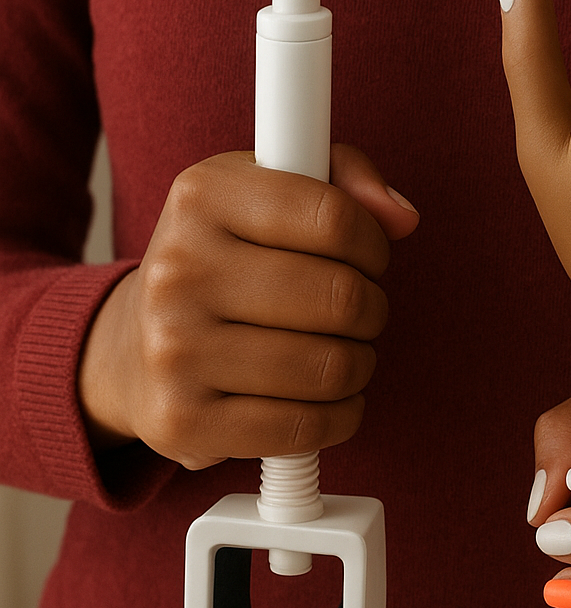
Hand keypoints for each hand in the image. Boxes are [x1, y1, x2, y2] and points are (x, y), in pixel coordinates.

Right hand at [77, 144, 418, 466]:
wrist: (131, 348)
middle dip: (372, 308)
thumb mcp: (267, 190)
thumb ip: (345, 180)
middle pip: (341, 296)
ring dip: (358, 364)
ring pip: (330, 366)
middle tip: (356, 311)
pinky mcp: (182, 421)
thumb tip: (401, 216)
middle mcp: (177, 268)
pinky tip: (326, 399)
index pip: (334, 218)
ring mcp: (173, 349)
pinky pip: (303, 428)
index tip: (369, 257)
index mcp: (201, 196)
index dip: (373, 243)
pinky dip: (338, 417)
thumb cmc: (224, 260)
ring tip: (339, 352)